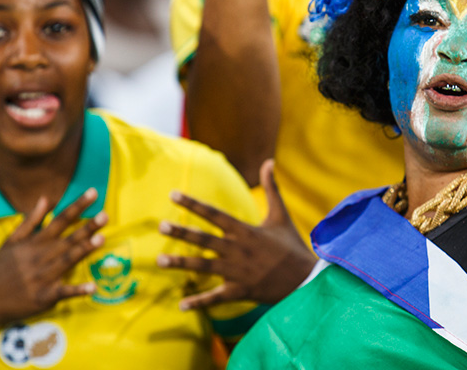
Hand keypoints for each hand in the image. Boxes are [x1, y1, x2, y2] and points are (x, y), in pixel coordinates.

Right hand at [0, 188, 106, 329]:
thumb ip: (31, 221)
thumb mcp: (11, 241)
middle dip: (87, 227)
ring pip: (66, 261)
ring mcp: (42, 278)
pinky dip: (77, 291)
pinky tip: (93, 287)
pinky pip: (62, 293)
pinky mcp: (43, 297)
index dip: (77, 206)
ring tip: (102, 239)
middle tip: (106, 215)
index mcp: (34, 243)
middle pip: (67, 239)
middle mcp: (40, 257)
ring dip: (83, 251)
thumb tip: (46, 198)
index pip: (60, 220)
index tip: (93, 193)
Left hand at [157, 160, 314, 308]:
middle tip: (160, 226)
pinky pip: (216, 297)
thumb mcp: (281, 215)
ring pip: (205, 266)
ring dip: (182, 263)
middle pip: (205, 239)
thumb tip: (269, 161)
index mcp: (246, 231)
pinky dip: (199, 302)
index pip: (215, 214)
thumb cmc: (292, 246)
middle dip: (182, 232)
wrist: (306, 278)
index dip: (193, 204)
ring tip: (160, 261)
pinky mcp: (241, 290)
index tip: (173, 195)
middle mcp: (239, 249)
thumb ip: (271, 188)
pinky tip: (182, 305)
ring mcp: (238, 271)